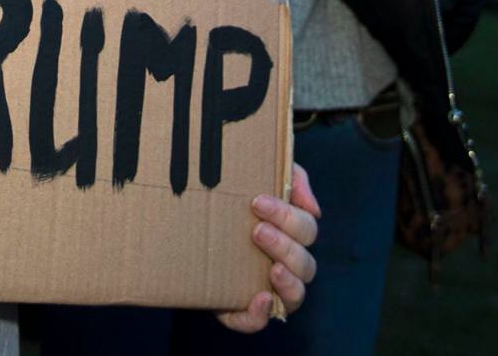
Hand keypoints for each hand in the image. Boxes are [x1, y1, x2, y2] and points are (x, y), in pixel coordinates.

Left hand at [217, 162, 320, 330]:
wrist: (186, 232)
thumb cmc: (234, 202)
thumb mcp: (260, 176)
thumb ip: (291, 177)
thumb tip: (312, 206)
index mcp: (291, 235)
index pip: (306, 229)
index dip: (288, 217)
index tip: (258, 202)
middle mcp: (287, 265)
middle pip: (305, 262)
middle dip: (285, 245)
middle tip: (257, 230)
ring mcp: (269, 290)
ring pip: (295, 294)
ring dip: (288, 281)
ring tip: (272, 267)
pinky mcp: (242, 309)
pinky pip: (257, 322)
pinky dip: (261, 315)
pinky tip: (260, 298)